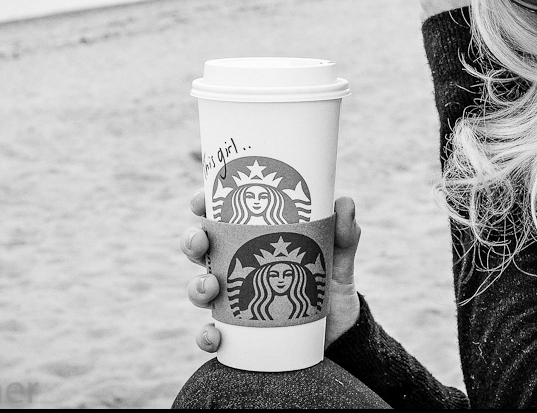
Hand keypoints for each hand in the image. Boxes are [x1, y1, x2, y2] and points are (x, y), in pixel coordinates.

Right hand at [181, 192, 362, 352]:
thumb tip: (344, 203)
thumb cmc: (329, 281)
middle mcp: (234, 265)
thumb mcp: (338, 254)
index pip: (219, 214)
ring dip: (196, 287)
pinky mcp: (237, 332)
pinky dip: (206, 336)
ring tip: (212, 288)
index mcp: (250, 236)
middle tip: (202, 241)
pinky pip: (212, 334)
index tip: (201, 200)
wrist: (340, 331)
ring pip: (199, 289)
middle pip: (199, 248)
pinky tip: (214, 336)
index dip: (202, 203)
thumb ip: (343, 231)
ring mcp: (232, 298)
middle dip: (191, 241)